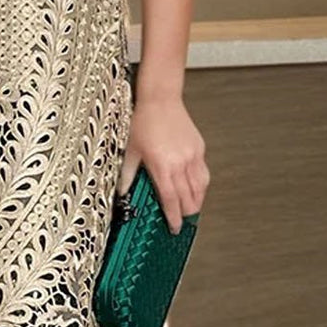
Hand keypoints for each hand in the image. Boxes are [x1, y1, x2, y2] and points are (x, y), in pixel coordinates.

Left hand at [116, 94, 208, 233]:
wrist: (160, 99)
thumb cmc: (144, 120)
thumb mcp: (130, 149)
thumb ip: (128, 174)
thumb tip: (123, 191)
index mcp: (162, 165)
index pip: (171, 200)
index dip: (174, 217)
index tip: (175, 227)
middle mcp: (180, 162)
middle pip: (188, 197)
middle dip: (186, 213)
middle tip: (182, 221)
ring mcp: (192, 155)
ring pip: (200, 187)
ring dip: (197, 201)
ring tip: (191, 209)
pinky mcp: (198, 148)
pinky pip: (203, 173)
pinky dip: (201, 185)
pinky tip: (196, 189)